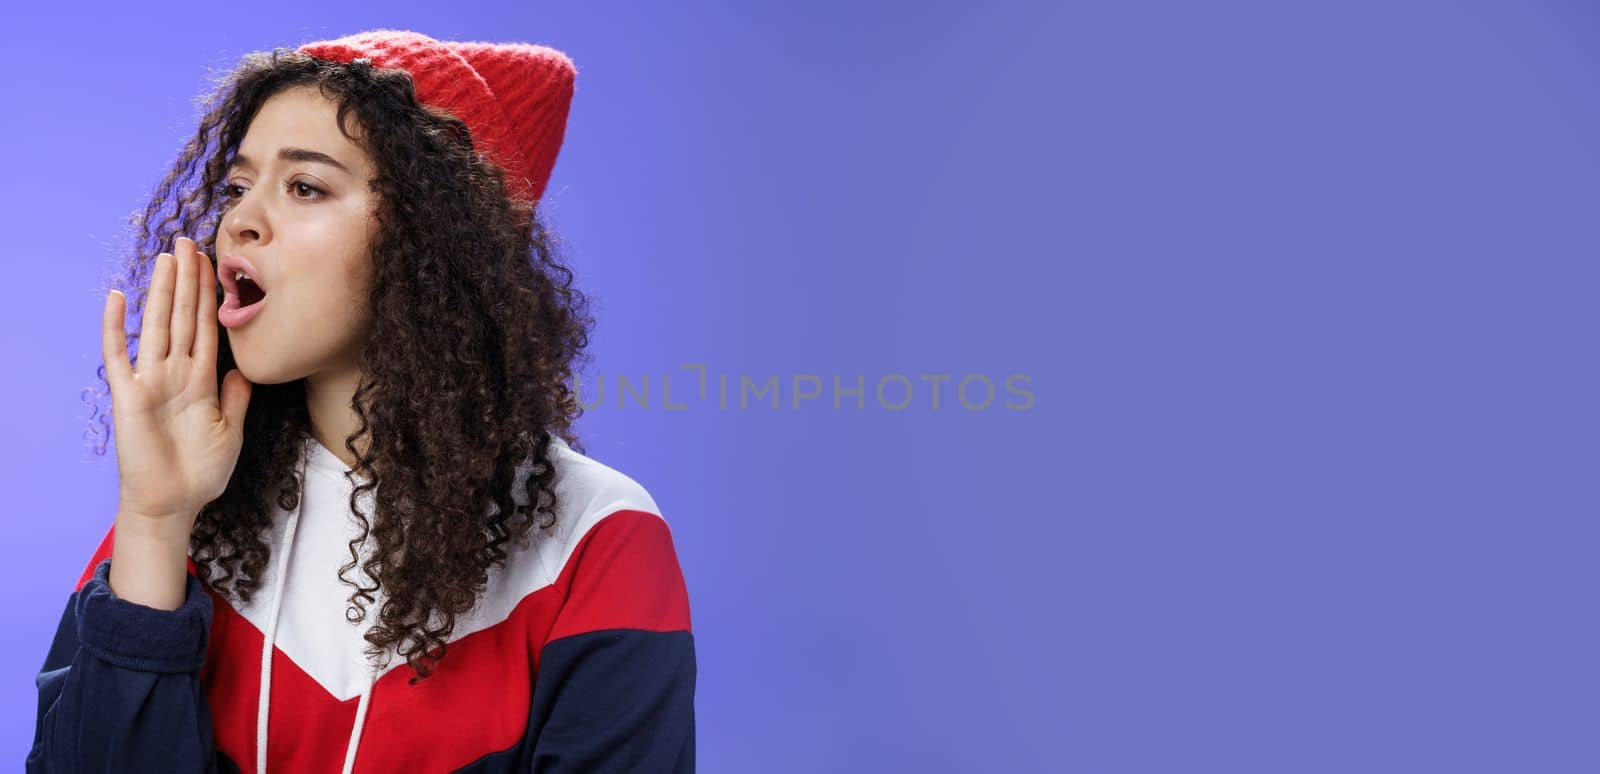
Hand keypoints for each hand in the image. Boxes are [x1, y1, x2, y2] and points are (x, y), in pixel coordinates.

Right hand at [103, 236, 252, 536]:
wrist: (174, 503)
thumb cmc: (201, 471)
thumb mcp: (231, 430)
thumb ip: (237, 398)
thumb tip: (245, 368)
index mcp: (202, 380)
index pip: (206, 327)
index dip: (210, 295)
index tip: (215, 263)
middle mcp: (176, 373)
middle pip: (183, 317)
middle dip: (188, 280)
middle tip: (188, 242)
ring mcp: (151, 381)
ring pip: (157, 326)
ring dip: (161, 292)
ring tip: (166, 258)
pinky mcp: (129, 396)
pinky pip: (119, 356)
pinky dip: (116, 327)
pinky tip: (117, 297)